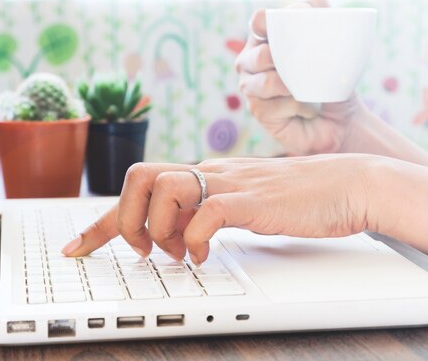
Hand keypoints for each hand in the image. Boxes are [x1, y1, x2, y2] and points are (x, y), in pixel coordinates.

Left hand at [62, 155, 378, 264]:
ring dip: (158, 228)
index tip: (78, 245)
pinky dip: (195, 240)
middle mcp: (211, 173)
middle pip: (138, 176)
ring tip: (180, 252)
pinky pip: (205, 214)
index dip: (101, 220)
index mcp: (207, 174)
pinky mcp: (253, 201)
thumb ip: (213, 210)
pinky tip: (205, 254)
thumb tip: (183, 235)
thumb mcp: (246, 201)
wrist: (349, 184)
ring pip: (162, 189)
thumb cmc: (303, 197)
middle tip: (143, 251)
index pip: (141, 184)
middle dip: (123, 220)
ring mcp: (231, 183)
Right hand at [235, 0, 366, 155]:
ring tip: (309, 92)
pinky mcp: (258, 111)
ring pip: (267, 82)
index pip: (258, 20)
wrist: (341, 121)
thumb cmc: (334, 81)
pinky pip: (275, 105)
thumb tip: (313, 6)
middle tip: (305, 68)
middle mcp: (251, 60)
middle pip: (260, 54)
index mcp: (266, 38)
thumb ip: (324, 18)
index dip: (270, 21)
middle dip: (284, 61)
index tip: (296, 24)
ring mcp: (250, 87)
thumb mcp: (336, 45)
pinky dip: (298, 107)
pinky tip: (306, 110)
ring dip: (294, 88)